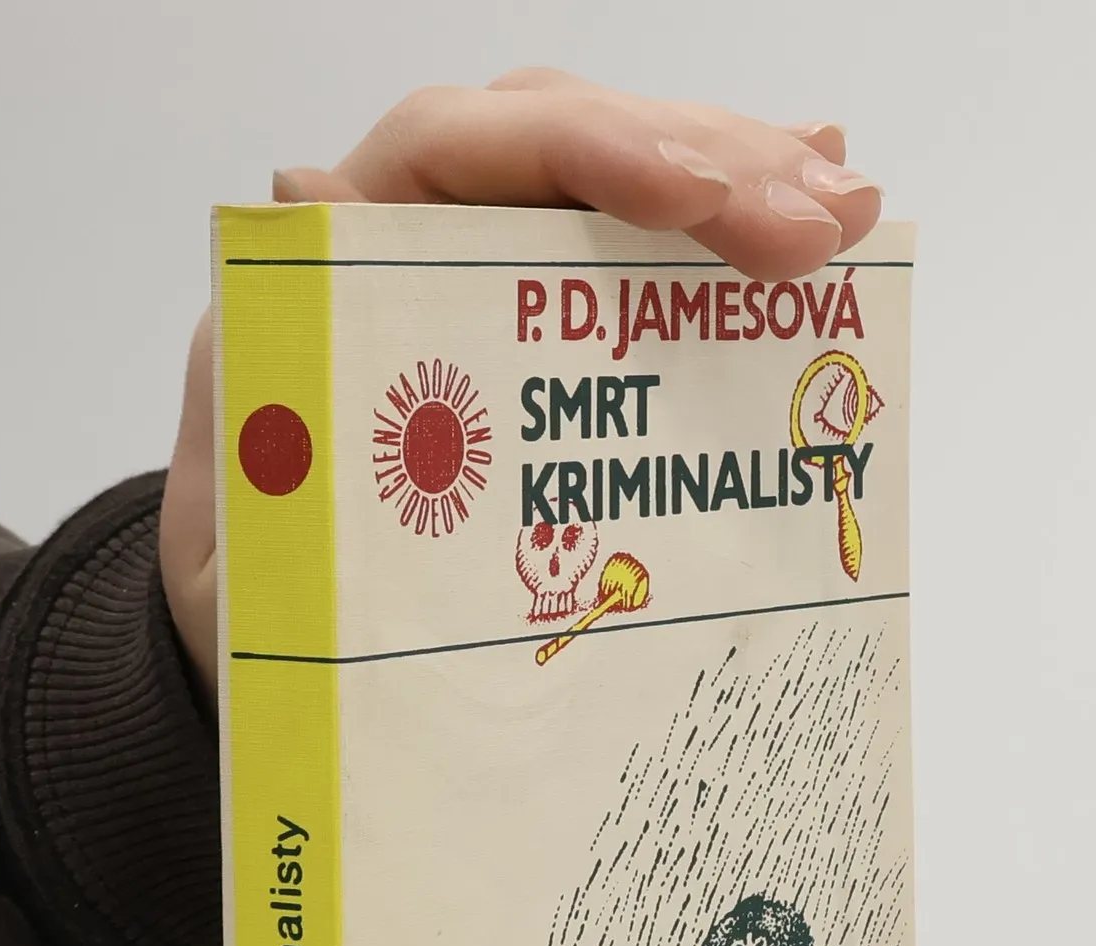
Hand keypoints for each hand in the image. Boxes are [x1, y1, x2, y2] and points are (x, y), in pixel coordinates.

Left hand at [160, 70, 881, 690]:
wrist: (255, 647)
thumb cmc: (255, 591)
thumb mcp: (251, 515)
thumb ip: (267, 376)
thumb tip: (297, 192)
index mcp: (325, 278)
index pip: (458, 147)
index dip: (586, 148)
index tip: (701, 195)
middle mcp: (403, 256)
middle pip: (564, 148)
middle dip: (705, 163)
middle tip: (824, 219)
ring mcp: (475, 292)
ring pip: (613, 194)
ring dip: (738, 187)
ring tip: (845, 209)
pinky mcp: (528, 347)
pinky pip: (626, 268)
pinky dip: (715, 245)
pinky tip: (800, 220)